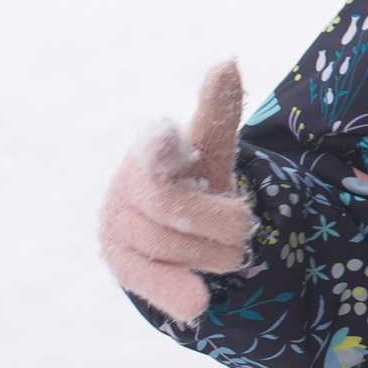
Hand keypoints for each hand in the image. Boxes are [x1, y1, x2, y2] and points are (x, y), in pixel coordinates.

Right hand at [98, 59, 256, 324]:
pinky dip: (173, 290)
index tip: (171, 141)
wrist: (174, 225)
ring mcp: (120, 223)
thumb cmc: (193, 177)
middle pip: (170, 206)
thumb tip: (226, 61)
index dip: (162, 146)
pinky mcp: (122, 262)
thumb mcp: (210, 148)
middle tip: (247, 229)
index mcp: (154, 148)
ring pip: (164, 244)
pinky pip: (146, 279)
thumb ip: (218, 111)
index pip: (155, 147)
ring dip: (213, 254)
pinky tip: (198, 305)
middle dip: (220, 222)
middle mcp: (129, 183)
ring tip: (231, 254)